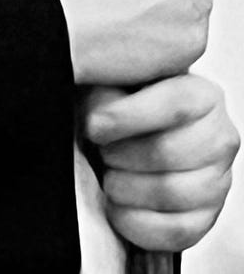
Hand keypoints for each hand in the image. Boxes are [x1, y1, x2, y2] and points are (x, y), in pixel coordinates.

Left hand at [83, 73, 237, 252]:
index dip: (128, 117)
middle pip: (169, 153)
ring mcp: (218, 181)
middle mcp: (220, 138)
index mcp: (203, 96)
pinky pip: (176, 231)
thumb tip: (98, 116)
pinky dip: (137, 222)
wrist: (136, 140)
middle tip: (103, 153)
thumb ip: (110, 90)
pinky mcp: (207, 218)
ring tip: (110, 178)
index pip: (174, 105)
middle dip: (122, 155)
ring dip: (128, 189)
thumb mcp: (116, 84)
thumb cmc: (127, 108)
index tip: (94, 126)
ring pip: (172, 193)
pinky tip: (117, 207)